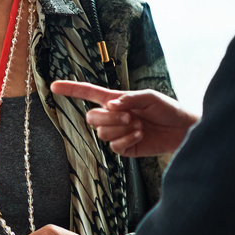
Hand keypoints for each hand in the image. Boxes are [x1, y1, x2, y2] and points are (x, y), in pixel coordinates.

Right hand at [49, 81, 198, 155]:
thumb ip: (129, 98)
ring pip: (101, 133)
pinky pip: (114, 146)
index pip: (88, 93)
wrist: (181, 129)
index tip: (54, 86)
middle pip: (91, 117)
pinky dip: (126, 139)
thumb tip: (111, 105)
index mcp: (116, 100)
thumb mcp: (150, 97)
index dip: (71, 89)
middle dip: (108, 118)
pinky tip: (140, 135)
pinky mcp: (125, 148)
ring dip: (120, 129)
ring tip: (139, 125)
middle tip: (129, 116)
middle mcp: (113, 116)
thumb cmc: (167, 108)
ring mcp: (118, 133)